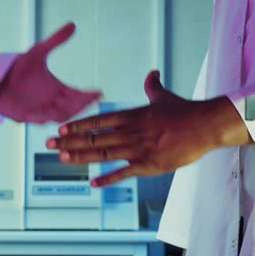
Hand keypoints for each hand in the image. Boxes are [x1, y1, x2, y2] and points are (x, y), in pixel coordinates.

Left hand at [0, 23, 100, 122]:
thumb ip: (56, 40)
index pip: (76, 95)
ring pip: (58, 116)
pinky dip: (46, 116)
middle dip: (83, 104)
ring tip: (77, 107)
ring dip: (69, 113)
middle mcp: (50, 102)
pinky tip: (53, 113)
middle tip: (92, 100)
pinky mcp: (25, 115)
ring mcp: (39, 110)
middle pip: (72, 107)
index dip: (88, 95)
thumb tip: (73, 24)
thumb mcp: (38, 52)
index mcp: (57, 90)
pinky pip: (38, 118)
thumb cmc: (18, 68)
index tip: (99, 92)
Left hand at [46, 70, 250, 186]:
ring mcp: (139, 149)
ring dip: (81, 157)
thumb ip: (153, 86)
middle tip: (48, 146)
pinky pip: (124, 173)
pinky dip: (108, 178)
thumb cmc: (185, 111)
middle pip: (94, 138)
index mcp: (132, 115)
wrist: (206, 126)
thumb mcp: (164, 97)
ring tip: (62, 159)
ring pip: (103, 154)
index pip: (98, 120)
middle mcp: (131, 132)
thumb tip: (152, 72)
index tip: (60, 130)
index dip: (77, 125)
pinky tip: (93, 183)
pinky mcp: (149, 165)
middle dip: (69, 142)